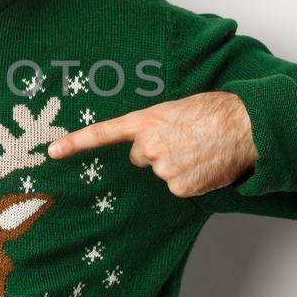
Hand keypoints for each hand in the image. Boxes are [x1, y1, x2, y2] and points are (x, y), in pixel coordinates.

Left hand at [46, 91, 258, 197]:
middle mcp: (148, 146)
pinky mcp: (179, 188)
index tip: (51, 151)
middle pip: (140, 157)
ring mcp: (163, 169)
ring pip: (162, 172)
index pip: (102, 133)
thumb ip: (155, 125)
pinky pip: (179, 187)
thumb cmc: (215, 111)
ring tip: (200, 150)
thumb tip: (147, 145)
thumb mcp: (177, 109)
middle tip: (183, 140)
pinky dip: (191, 179)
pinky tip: (205, 165)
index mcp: (145, 121)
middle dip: (156, 151)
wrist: (245, 126)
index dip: (75, 143)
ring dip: (177, 164)